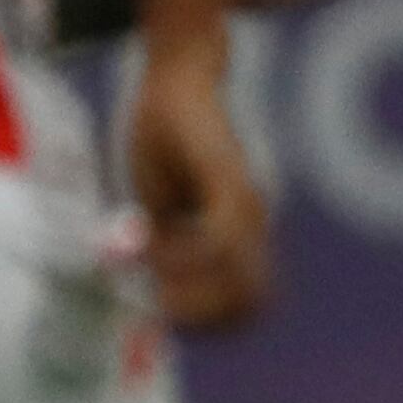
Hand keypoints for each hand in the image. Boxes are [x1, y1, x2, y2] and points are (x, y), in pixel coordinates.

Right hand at [126, 44, 270, 330]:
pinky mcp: (229, 181)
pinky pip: (220, 239)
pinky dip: (185, 257)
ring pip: (240, 280)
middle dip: (199, 318)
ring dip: (190, 292)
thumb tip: (150, 288)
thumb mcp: (158, 204)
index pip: (244, 306)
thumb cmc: (167, 137)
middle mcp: (252, 224)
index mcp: (240, 233)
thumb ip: (161, 247)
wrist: (177, 77)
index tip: (161, 313)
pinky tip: (152, 242)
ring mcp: (245, 204)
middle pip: (249, 305)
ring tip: (152, 272)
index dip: (206, 324)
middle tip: (155, 302)